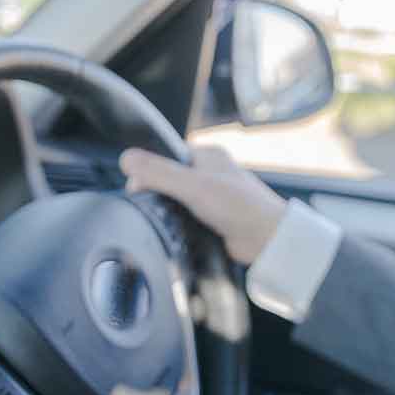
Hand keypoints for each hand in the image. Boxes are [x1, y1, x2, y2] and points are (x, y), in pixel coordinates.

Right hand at [119, 144, 284, 263]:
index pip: (167, 156)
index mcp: (208, 155)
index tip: (136, 187)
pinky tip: (176, 232)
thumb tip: (126, 158)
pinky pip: (187, 218)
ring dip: (170, 212)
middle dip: (158, 193)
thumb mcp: (193, 185)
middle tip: (150, 208)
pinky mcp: (214, 219)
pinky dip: (180, 225)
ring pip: (177, 201)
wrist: (267, 240)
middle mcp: (211, 173)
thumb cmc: (240, 206)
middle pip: (169, 179)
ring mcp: (213, 197)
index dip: (149, 170)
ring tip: (165, 221)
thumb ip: (159, 172)